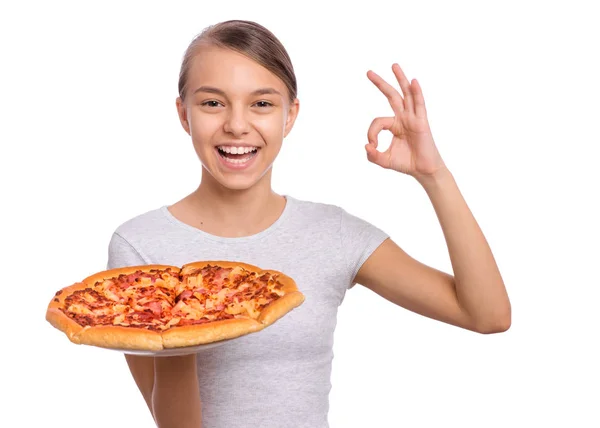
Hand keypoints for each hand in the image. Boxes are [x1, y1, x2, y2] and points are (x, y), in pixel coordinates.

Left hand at [366, 64, 446, 179]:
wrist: (423, 171)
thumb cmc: (406, 164)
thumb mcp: (384, 160)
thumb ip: (373, 155)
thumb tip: (366, 146)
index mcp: (395, 125)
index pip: (377, 122)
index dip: (371, 132)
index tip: (371, 145)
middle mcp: (404, 118)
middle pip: (392, 96)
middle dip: (380, 84)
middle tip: (368, 72)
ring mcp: (413, 118)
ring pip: (406, 95)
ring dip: (400, 79)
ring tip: (393, 65)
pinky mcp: (422, 123)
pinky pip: (419, 105)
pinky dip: (417, 93)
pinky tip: (413, 82)